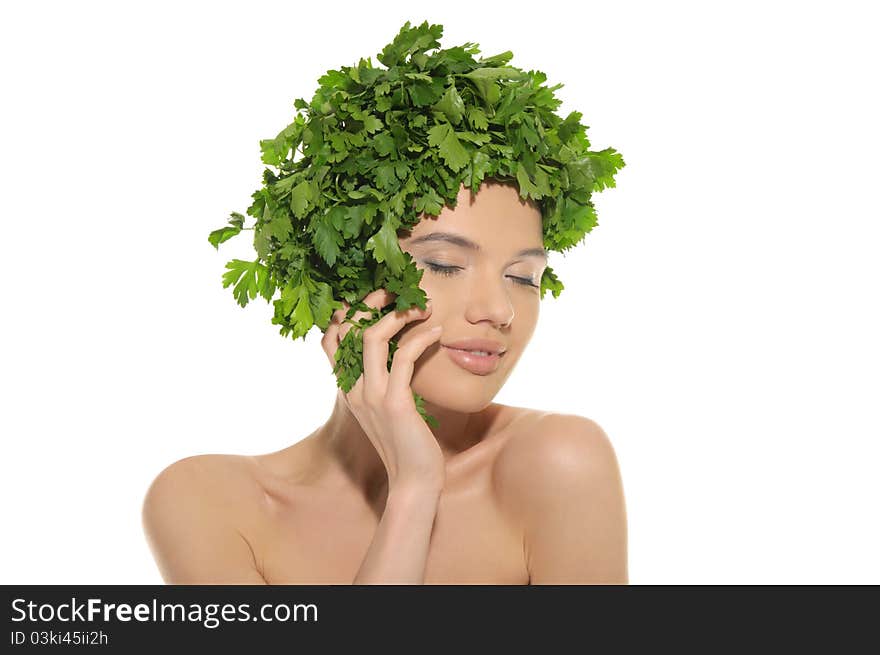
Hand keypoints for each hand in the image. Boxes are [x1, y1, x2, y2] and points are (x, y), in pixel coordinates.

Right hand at [321, 288, 445, 490]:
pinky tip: (438, 332)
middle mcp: (353, 388)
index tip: (373, 297)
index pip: (330, 339)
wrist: (413, 481)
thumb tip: (399, 350)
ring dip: (399, 314)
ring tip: (423, 306)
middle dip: (370, 302)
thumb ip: (384, 380)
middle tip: (397, 291)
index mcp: (347, 388)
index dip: (346, 312)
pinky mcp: (395, 404)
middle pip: (348, 329)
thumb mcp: (387, 406)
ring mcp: (371, 396)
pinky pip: (404, 359)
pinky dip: (422, 339)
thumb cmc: (405, 442)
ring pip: (372, 338)